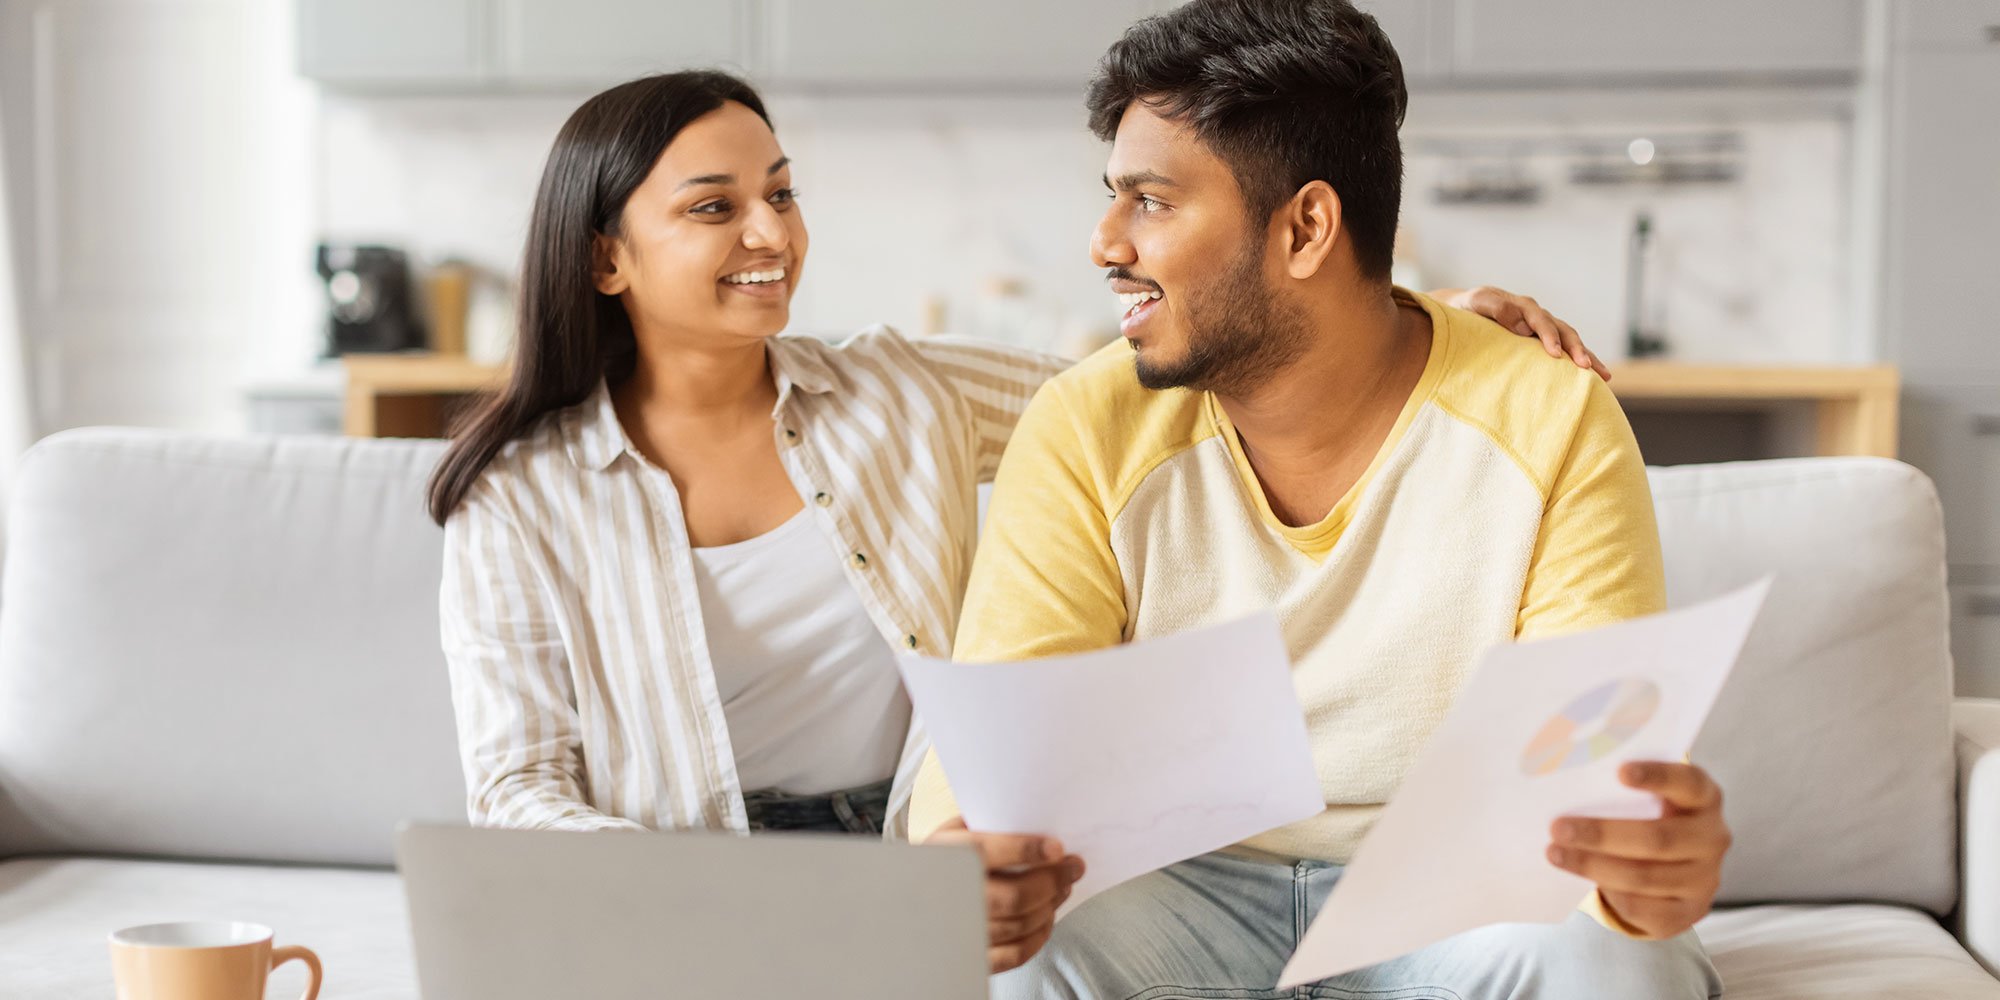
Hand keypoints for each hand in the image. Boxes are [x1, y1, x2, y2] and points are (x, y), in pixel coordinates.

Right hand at [926, 816, 1086, 973]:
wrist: (916, 898)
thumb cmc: (949, 856)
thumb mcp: (957, 829)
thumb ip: (988, 823)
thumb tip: (1040, 818)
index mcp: (945, 855)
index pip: (984, 853)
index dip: (1024, 850)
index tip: (1056, 849)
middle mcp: (950, 895)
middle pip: (1013, 897)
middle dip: (1052, 882)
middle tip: (1074, 868)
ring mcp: (961, 930)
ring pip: (1019, 925)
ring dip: (1050, 905)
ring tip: (1062, 888)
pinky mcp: (974, 956)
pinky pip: (1015, 954)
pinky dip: (1039, 936)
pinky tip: (1046, 917)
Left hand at [1430, 286, 1609, 381]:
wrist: (1464, 309)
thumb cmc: (1468, 307)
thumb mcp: (1477, 302)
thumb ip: (1497, 309)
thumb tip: (1522, 326)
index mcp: (1524, 307)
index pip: (1541, 321)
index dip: (1549, 336)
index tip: (1554, 353)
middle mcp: (1538, 316)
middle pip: (1564, 331)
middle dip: (1576, 349)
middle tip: (1587, 367)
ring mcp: (1542, 329)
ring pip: (1570, 341)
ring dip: (1586, 356)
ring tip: (1604, 375)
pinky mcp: (1541, 342)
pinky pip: (1564, 351)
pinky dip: (1577, 362)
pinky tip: (1592, 378)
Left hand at [1547, 761, 1730, 938]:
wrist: (1675, 868)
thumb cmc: (1650, 817)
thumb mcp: (1646, 799)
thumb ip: (1622, 789)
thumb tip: (1564, 782)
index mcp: (1704, 799)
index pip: (1689, 783)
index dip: (1658, 776)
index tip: (1620, 771)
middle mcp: (1712, 838)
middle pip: (1658, 838)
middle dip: (1602, 834)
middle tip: (1559, 827)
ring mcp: (1705, 878)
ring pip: (1643, 876)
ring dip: (1593, 865)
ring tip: (1555, 853)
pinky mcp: (1689, 911)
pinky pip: (1643, 907)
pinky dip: (1610, 894)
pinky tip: (1583, 880)